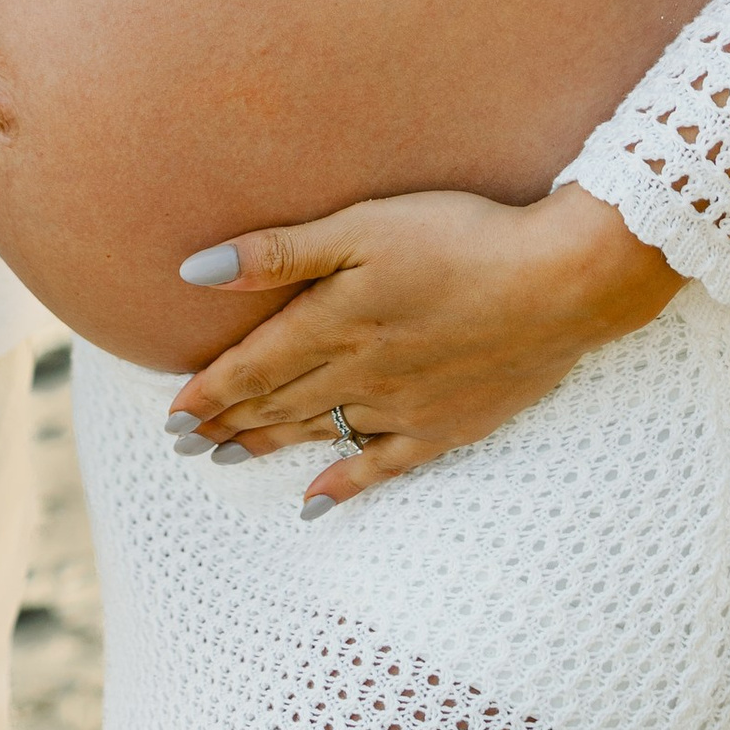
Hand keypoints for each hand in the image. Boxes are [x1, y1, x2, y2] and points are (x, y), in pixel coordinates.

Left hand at [170, 184, 680, 514]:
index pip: (252, 366)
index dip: (207, 391)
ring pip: (320, 432)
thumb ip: (279, 253)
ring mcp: (403, 407)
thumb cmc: (458, 238)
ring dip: (269, 446)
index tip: (170, 415)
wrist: (559, 283)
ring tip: (226, 460)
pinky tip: (314, 503)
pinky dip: (343, 486)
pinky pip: (382, 466)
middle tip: (183, 444)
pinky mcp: (446, 426)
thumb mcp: (360, 227)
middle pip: (278, 402)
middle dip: (227, 422)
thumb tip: (194, 271)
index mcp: (333, 323)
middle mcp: (359, 375)